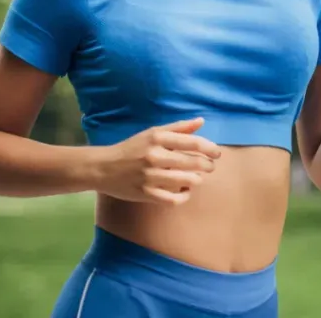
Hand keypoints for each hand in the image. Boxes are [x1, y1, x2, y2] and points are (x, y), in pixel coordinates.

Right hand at [93, 117, 220, 204]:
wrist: (103, 168)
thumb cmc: (132, 148)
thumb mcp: (153, 133)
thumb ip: (178, 128)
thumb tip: (201, 122)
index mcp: (157, 138)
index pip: (193, 143)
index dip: (210, 149)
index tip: (217, 154)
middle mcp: (154, 156)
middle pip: (193, 162)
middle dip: (207, 166)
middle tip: (210, 167)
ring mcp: (150, 176)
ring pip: (186, 181)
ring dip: (197, 180)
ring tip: (196, 178)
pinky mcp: (146, 194)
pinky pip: (173, 199)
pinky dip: (184, 196)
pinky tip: (185, 191)